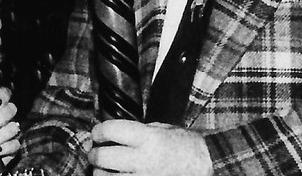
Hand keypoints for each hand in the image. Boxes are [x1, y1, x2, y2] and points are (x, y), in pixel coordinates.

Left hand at [89, 120, 211, 175]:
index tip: (98, 133)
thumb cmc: (186, 146)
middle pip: (102, 157)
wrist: (207, 166)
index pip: (110, 130)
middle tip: (95, 153)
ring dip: (100, 173)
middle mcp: (144, 160)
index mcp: (149, 139)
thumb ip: (137, 131)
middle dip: (94, 154)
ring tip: (105, 169)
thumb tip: (112, 135)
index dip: (98, 131)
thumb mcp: (163, 129)